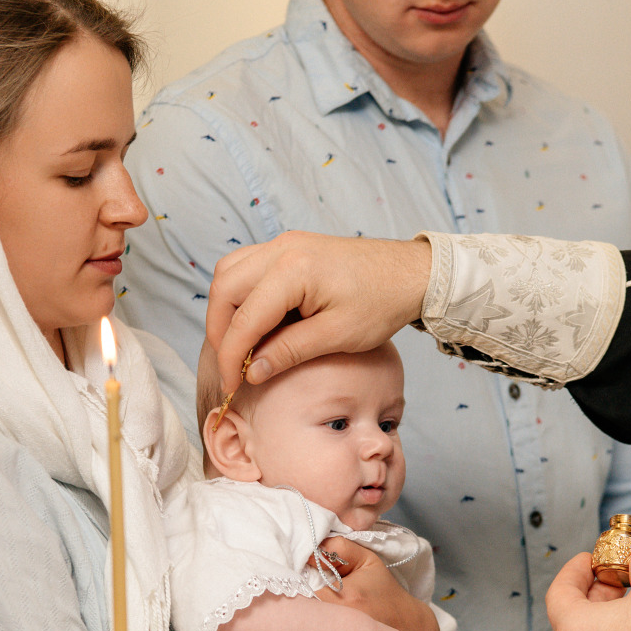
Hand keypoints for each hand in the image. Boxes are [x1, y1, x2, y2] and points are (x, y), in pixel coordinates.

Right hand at [206, 232, 431, 392]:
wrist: (410, 273)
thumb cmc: (382, 302)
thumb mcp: (337, 336)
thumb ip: (289, 352)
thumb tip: (252, 373)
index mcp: (293, 270)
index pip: (243, 318)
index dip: (231, 358)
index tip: (231, 386)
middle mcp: (281, 249)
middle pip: (224, 288)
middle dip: (220, 331)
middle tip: (231, 366)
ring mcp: (284, 243)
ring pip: (229, 272)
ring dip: (226, 309)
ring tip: (240, 345)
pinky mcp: (289, 247)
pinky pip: (247, 266)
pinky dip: (241, 294)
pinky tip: (257, 322)